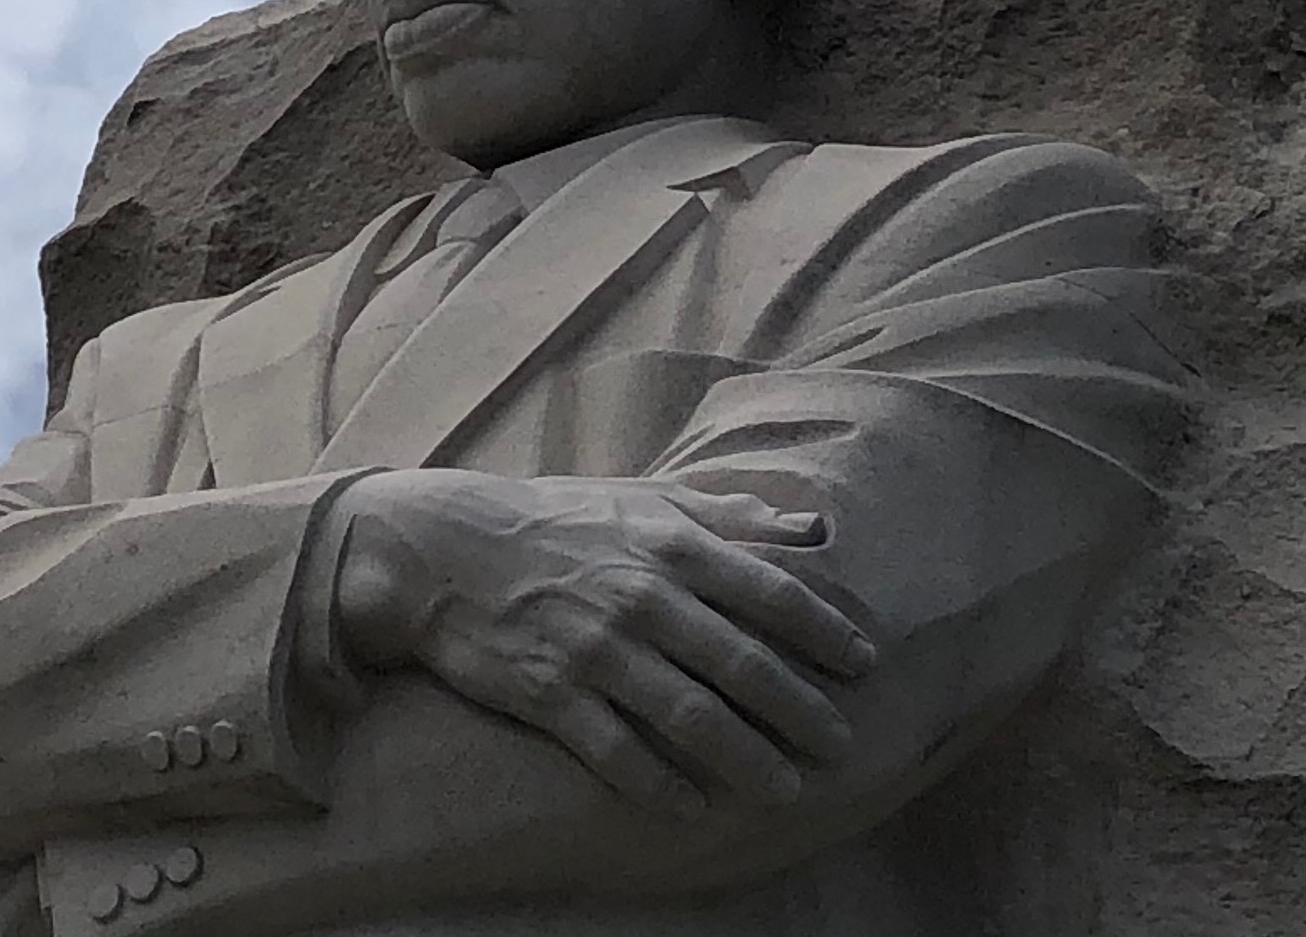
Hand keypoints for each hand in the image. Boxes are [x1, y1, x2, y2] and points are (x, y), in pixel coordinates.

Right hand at [330, 470, 876, 817]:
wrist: (441, 550)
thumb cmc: (555, 520)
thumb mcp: (645, 499)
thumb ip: (730, 514)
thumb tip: (814, 527)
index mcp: (671, 545)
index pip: (771, 594)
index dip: (825, 631)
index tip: (864, 663)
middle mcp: (643, 598)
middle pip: (743, 665)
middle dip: (801, 711)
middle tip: (841, 746)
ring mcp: (597, 650)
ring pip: (691, 717)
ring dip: (745, 759)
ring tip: (785, 790)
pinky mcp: (551, 694)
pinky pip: (618, 751)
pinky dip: (661, 784)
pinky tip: (695, 808)